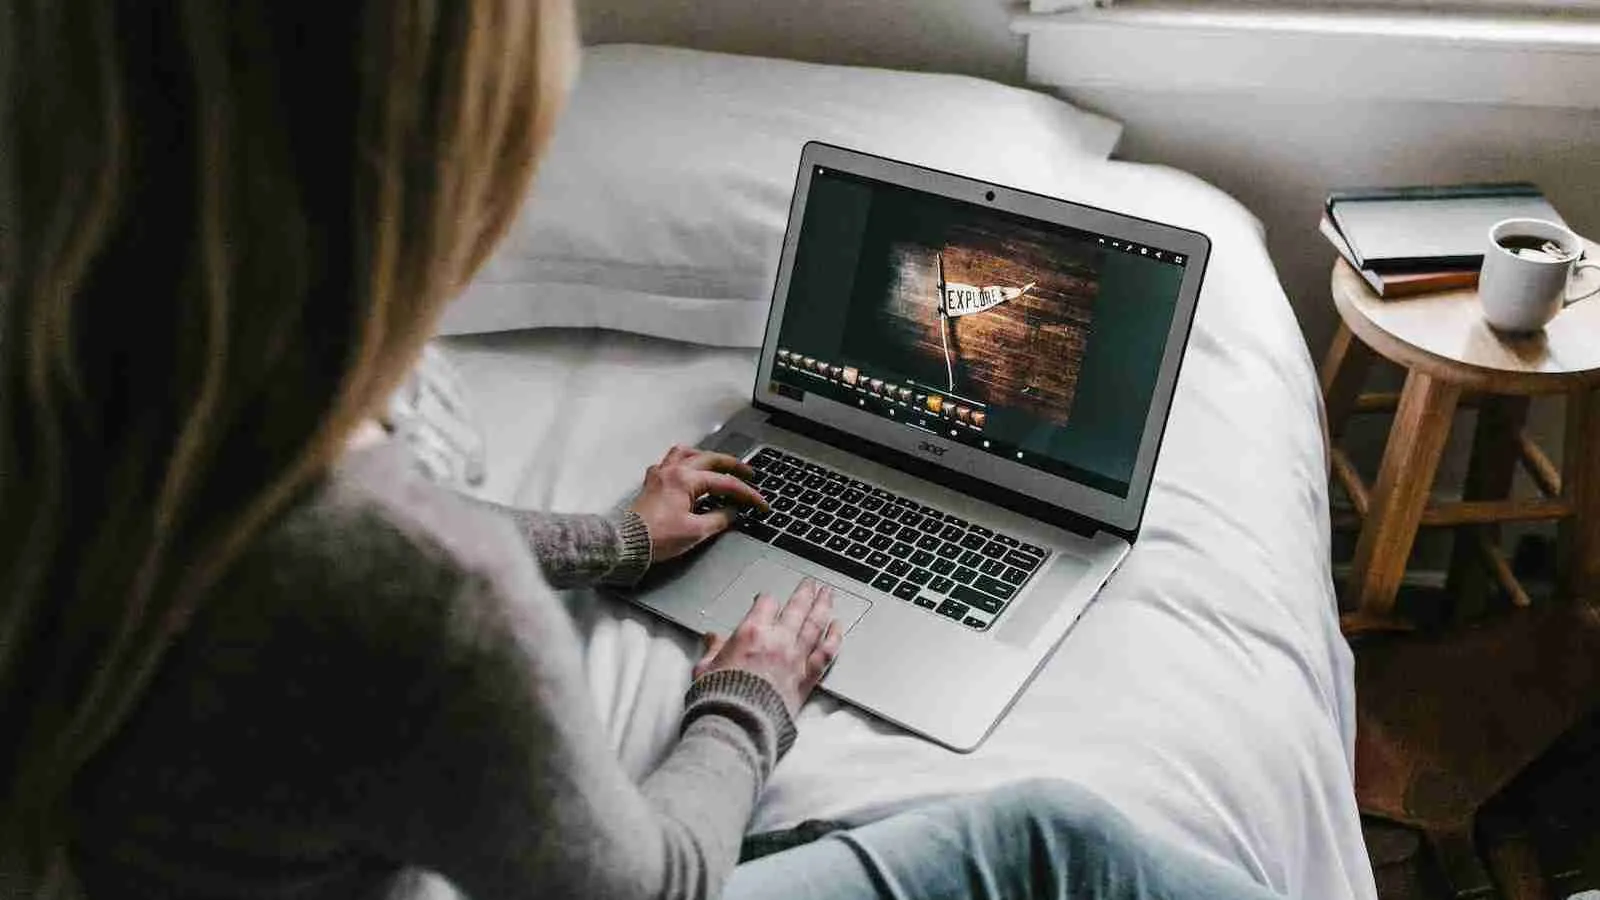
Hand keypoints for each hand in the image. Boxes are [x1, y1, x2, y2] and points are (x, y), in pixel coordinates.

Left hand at [630, 445, 767, 562]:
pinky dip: (684, 462)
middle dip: (733, 465)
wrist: (627, 543)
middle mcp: (673, 470)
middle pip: (710, 459)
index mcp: (686, 479)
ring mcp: (660, 473)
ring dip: (706, 457)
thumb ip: (720, 518)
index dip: (747, 494)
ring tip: (718, 465)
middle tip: (749, 473)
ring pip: (687, 453)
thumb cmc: (659, 537)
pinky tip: (689, 471)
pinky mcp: (651, 482)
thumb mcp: (696, 531)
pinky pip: (670, 462)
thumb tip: (733, 512)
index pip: (725, 483)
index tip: (760, 504)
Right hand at [692, 578, 844, 716]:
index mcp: (751, 633)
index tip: (765, 600)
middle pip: (796, 607)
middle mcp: (777, 640)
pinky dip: (834, 637)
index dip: (766, 599)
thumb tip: (711, 639)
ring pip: (815, 624)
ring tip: (828, 594)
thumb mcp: (706, 669)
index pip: (765, 604)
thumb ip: (713, 650)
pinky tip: (838, 627)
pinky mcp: (808, 677)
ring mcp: (796, 657)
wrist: (740, 724)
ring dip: (823, 606)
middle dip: (804, 593)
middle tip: (811, 583)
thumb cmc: (721, 698)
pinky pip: (826, 652)